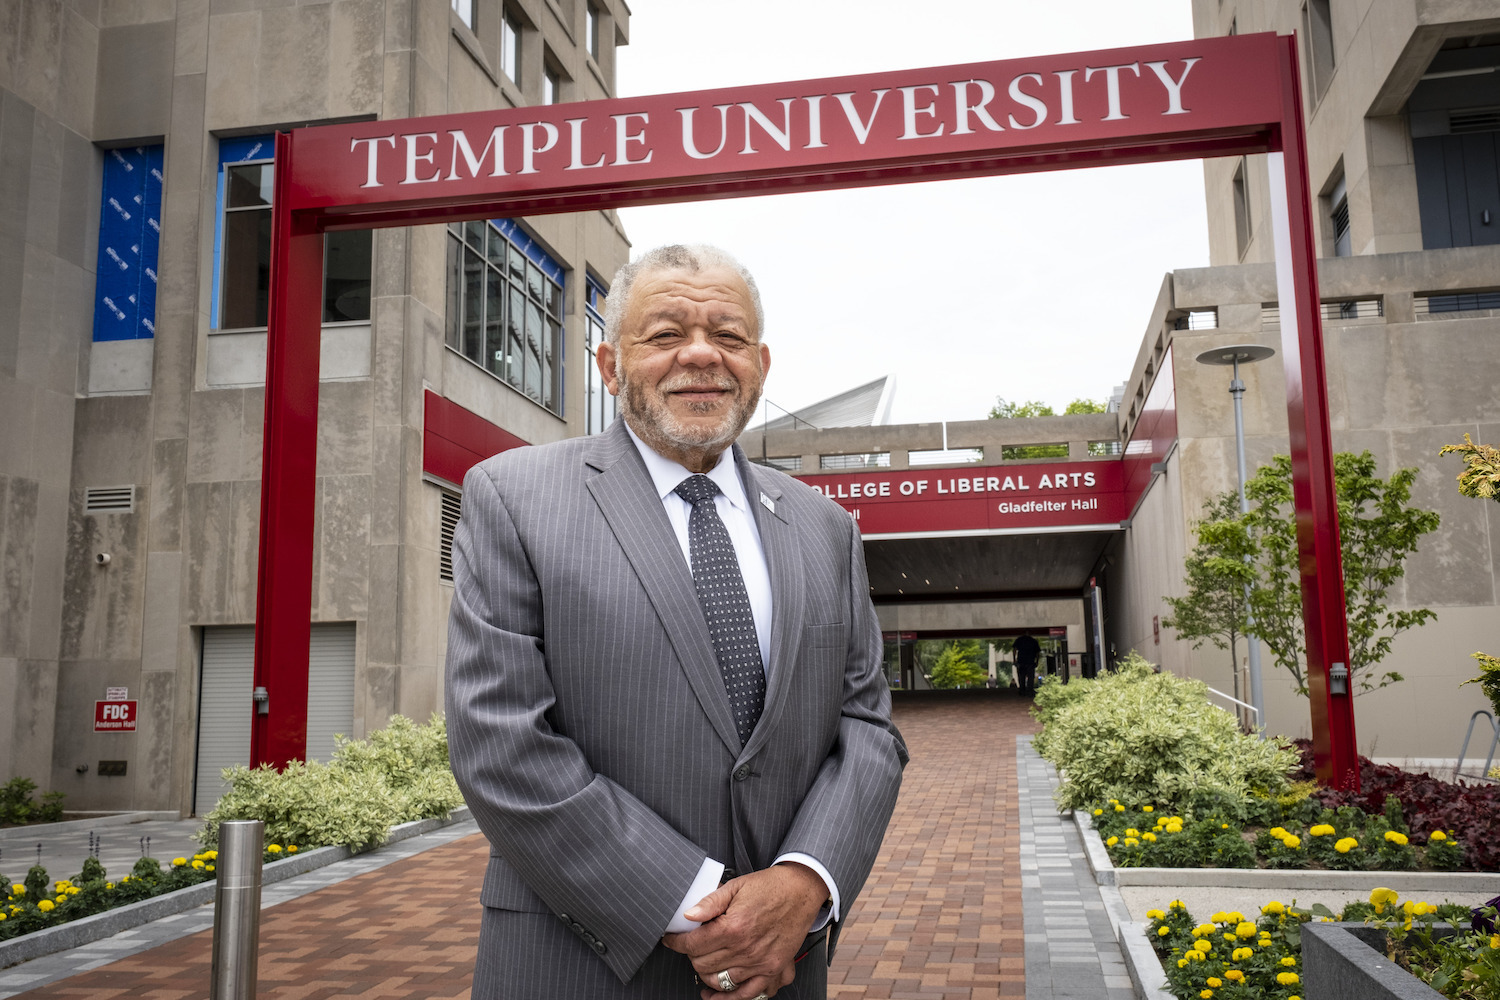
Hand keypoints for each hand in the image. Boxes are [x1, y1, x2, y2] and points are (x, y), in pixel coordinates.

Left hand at [661, 862, 827, 999]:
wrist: (801, 891)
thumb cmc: (769, 886)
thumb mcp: (736, 886)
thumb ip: (710, 903)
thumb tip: (687, 916)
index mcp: (733, 927)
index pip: (693, 944)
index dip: (676, 942)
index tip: (670, 940)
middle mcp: (746, 950)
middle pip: (703, 965)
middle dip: (692, 956)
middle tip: (692, 946)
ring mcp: (760, 963)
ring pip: (720, 982)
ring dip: (707, 975)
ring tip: (702, 965)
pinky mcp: (774, 970)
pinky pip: (747, 994)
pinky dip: (730, 998)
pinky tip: (717, 995)